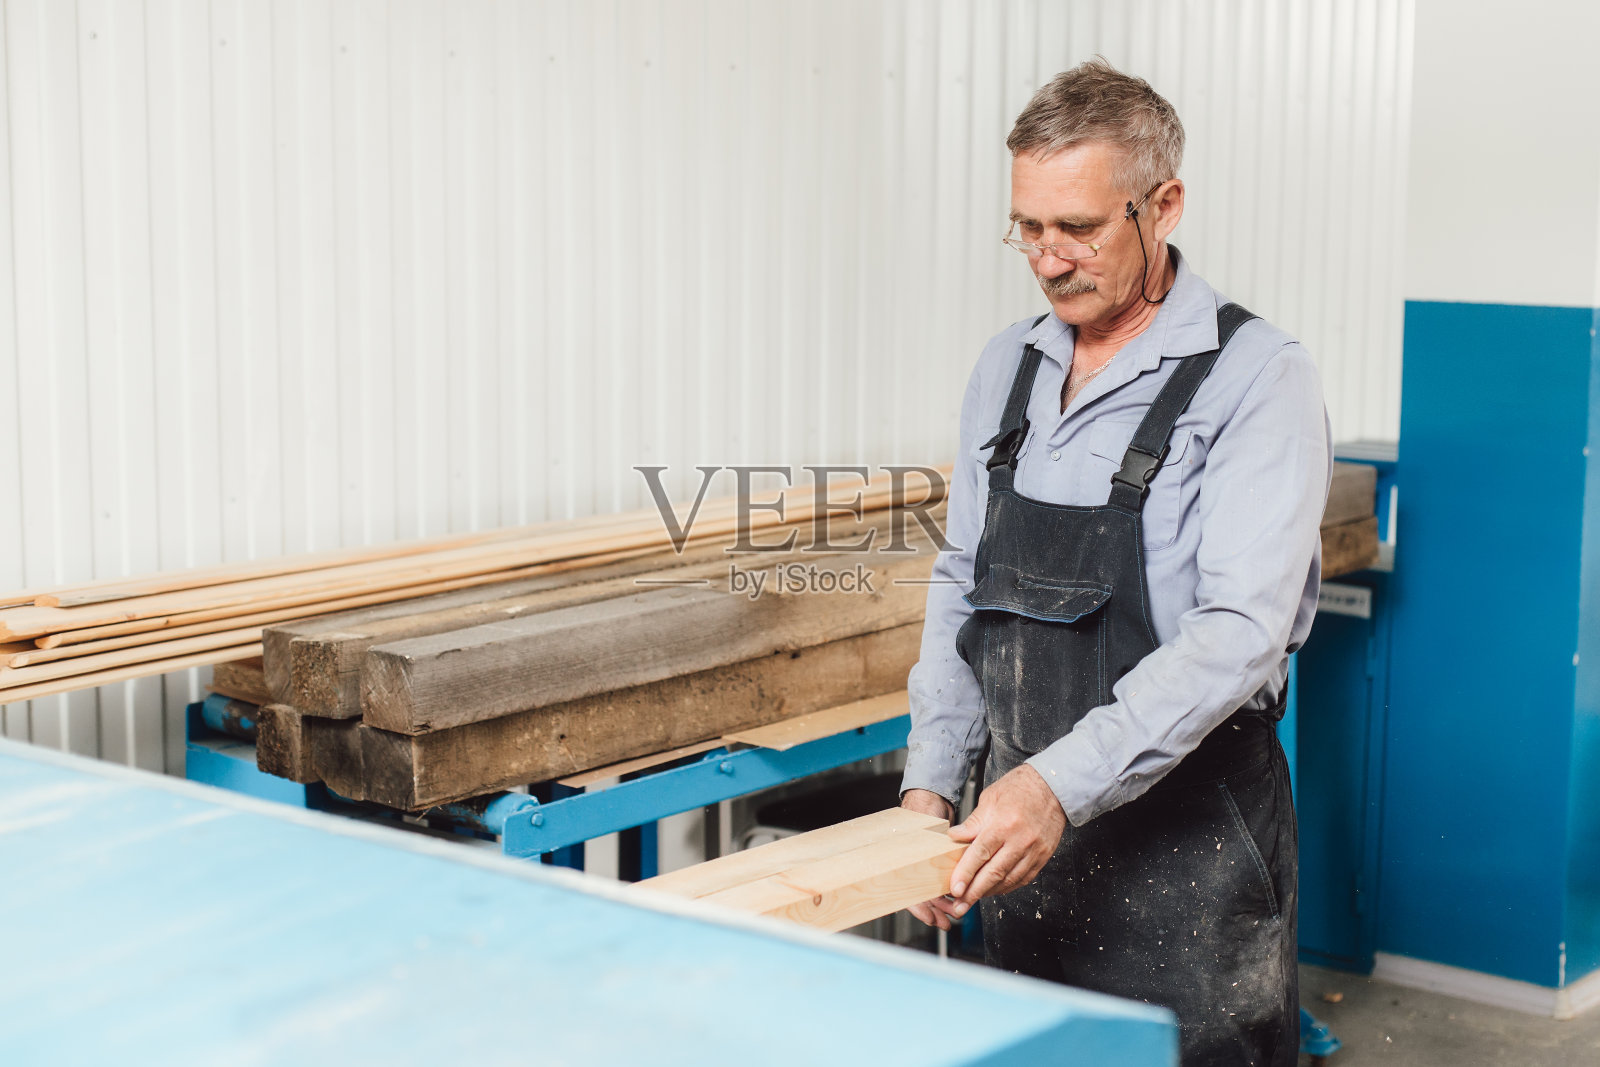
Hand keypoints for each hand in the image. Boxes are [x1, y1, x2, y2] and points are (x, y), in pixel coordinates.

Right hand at [900, 789, 963, 930]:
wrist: (931, 797)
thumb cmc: (921, 809)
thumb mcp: (922, 831)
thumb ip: (925, 848)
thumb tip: (929, 867)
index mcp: (900, 861)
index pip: (907, 891)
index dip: (919, 908)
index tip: (931, 918)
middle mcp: (911, 865)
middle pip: (921, 895)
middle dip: (934, 911)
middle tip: (946, 921)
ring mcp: (924, 864)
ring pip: (931, 891)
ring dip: (942, 904)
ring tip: (954, 913)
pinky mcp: (936, 861)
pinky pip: (939, 881)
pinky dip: (948, 890)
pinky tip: (956, 898)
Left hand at [944, 763, 1065, 913]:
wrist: (1052, 786)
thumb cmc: (1020, 788)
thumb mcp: (990, 799)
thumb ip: (972, 823)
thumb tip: (953, 839)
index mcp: (1004, 824)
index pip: (980, 854)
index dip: (966, 874)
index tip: (955, 889)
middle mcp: (1020, 840)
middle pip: (994, 873)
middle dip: (974, 892)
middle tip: (960, 906)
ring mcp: (1034, 851)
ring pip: (1009, 880)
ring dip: (989, 892)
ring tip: (973, 900)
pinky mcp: (1042, 857)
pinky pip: (1023, 878)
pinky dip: (1007, 887)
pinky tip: (994, 890)